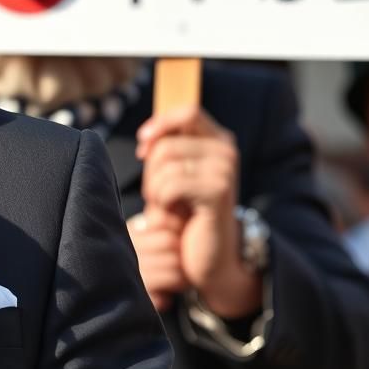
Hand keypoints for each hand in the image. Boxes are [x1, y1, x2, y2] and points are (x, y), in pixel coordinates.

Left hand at [136, 105, 259, 318]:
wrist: (208, 257)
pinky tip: (174, 214)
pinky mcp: (218, 191)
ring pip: (165, 164)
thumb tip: (146, 136)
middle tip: (159, 195)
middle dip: (150, 172)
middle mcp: (226, 150)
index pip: (188, 112)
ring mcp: (225, 169)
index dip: (160, 125)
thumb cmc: (185, 213)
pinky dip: (162, 202)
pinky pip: (170, 185)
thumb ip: (167, 149)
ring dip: (155, 190)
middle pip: (166, 144)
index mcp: (218, 140)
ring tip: (168, 206)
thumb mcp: (175, 175)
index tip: (143, 146)